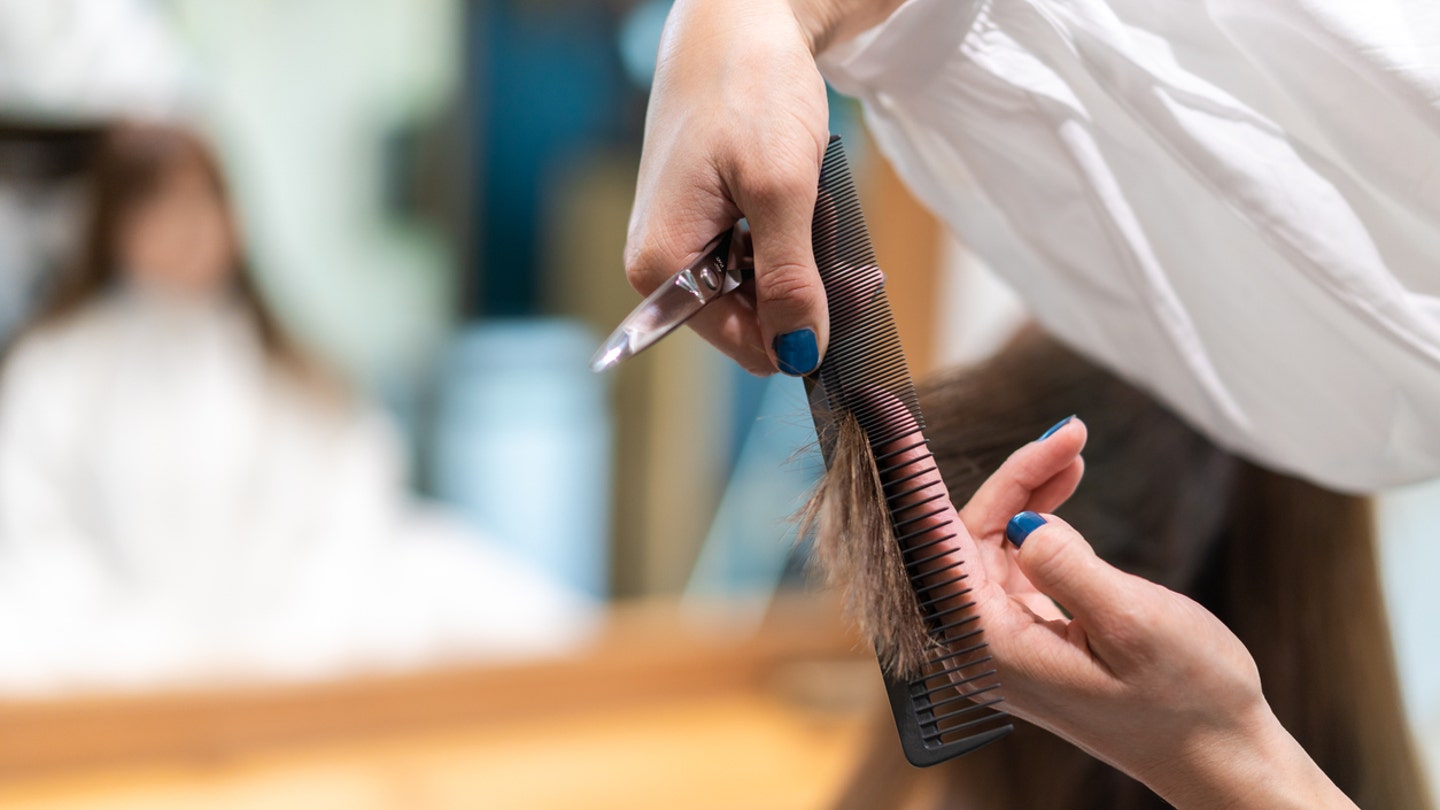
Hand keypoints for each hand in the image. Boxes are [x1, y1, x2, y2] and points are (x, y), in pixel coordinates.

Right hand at [625, 0, 832, 375]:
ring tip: (821, 212)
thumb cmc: (748, 88)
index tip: (855, 293)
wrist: (738, 18)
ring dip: (805, 265)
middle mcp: (663, 265)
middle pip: (753, 321)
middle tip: (853, 257)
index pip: (746, 345)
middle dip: (809, 294)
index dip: (805, 330)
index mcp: (663, 268)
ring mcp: (683, 242)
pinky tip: (804, 205)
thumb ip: (789, 280)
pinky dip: (791, 241)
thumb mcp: (781, 191)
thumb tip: (800, 355)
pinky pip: (754, 258)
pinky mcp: (704, 221)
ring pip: (759, 291)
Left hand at [876, 417, 1355, 808]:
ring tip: (1074, 451)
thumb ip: (1069, 568)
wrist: (1222, 757)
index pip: (937, 549)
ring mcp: (1005, 641)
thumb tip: (1022, 522)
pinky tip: (1063, 489)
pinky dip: (1038, 520)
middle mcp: (984, 646)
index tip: (902, 425)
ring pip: (992, 543)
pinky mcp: (1031, 635)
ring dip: (1028, 493)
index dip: (919, 484)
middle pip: (966, 538)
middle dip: (1013, 479)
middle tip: (1070, 435)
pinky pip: (1014, 562)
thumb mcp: (1135, 624)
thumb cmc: (1189, 700)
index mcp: (991, 647)